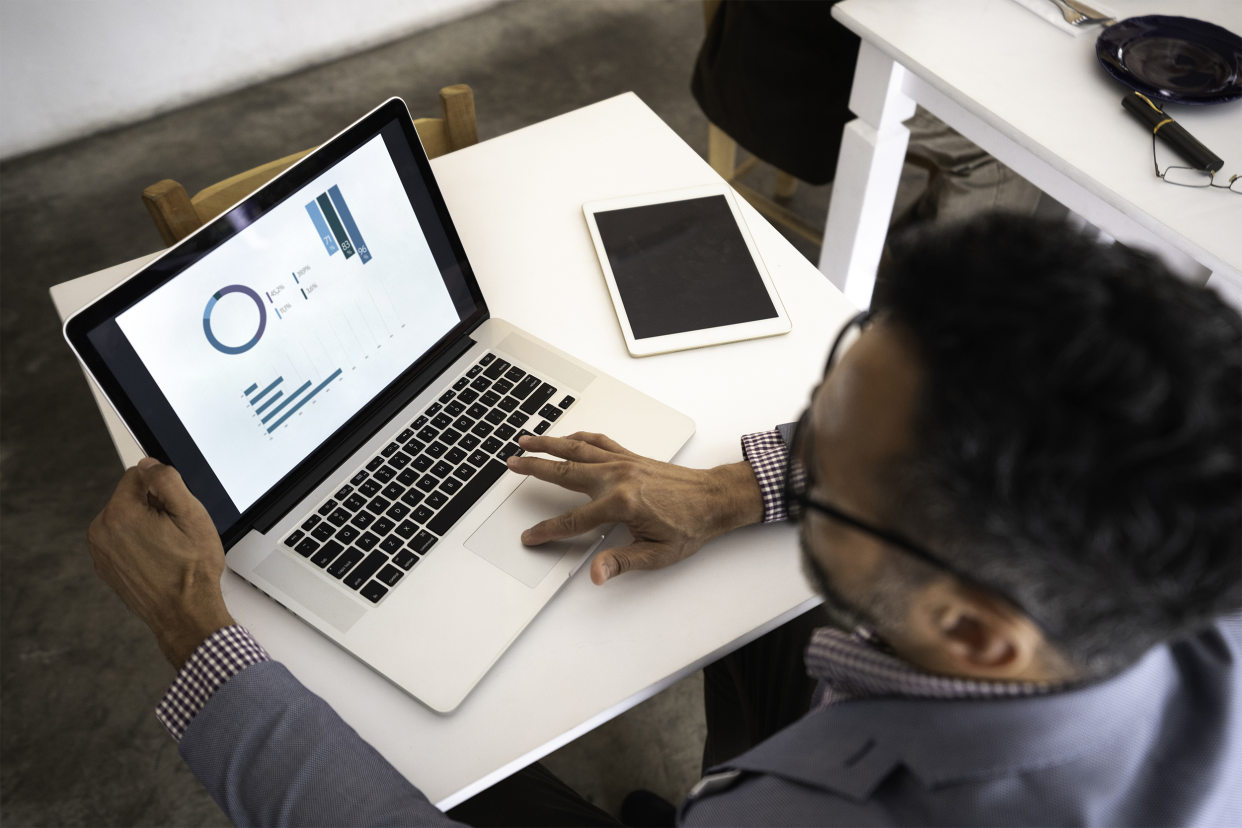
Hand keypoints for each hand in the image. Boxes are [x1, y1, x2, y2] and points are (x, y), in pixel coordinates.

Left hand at [88, 458, 234, 668]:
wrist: (185, 613)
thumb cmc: (191, 570)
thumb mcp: (192, 515)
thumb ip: (167, 480)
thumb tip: (150, 464)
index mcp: (120, 515)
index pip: (138, 475)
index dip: (163, 488)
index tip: (175, 510)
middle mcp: (102, 532)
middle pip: (130, 497)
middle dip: (153, 507)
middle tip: (175, 532)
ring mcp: (101, 552)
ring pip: (126, 519)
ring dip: (146, 526)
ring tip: (168, 548)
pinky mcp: (106, 567)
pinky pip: (122, 541)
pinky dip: (139, 545)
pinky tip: (159, 560)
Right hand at [505, 432, 763, 583]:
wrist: (715, 499)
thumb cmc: (691, 526)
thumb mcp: (657, 554)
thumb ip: (621, 561)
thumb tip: (596, 574)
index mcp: (621, 503)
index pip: (573, 521)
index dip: (548, 531)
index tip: (530, 536)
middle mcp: (618, 477)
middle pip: (565, 472)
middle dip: (535, 468)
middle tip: (512, 463)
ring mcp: (623, 463)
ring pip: (577, 449)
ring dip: (550, 443)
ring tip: (526, 439)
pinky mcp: (631, 456)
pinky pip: (599, 442)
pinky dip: (579, 437)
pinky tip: (568, 438)